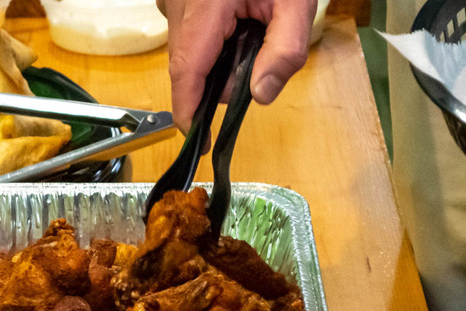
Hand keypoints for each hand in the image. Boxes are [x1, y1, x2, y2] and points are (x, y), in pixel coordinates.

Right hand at [157, 0, 317, 133]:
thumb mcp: (295, 3)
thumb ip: (285, 52)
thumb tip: (260, 96)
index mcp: (203, 8)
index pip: (187, 73)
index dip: (189, 112)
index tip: (199, 142)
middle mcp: (177, 6)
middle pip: (190, 68)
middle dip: (224, 77)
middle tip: (259, 50)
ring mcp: (171, 1)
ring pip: (189, 53)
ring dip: (219, 56)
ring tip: (250, 26)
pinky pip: (188, 35)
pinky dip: (213, 40)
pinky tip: (236, 20)